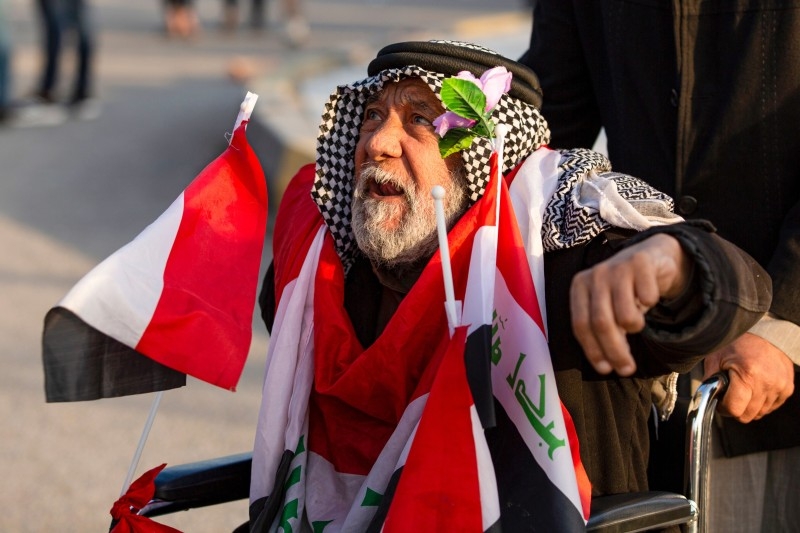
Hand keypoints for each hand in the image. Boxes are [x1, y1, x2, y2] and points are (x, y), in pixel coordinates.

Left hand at [570, 234, 689, 375]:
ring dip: (634, 328)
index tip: (606, 369)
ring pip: (625, 315)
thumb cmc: (624, 289)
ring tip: (637, 324)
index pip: (580, 325)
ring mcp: (617, 267)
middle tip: (627, 369)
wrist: (650, 256)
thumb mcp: (606, 306)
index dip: (593, 350)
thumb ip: (600, 330)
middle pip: (601, 323)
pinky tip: (649, 298)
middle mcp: (595, 275)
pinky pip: (648, 298)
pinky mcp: (641, 262)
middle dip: (615, 351)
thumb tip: (606, 366)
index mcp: (579, 287)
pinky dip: (651, 304)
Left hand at [703, 333, 794, 421]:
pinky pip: (770, 408)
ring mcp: (779, 386)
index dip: (723, 408)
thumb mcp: (716, 358)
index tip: (720, 401)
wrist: (766, 334)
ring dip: (749, 406)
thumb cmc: (738, 344)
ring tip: (744, 388)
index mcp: (747, 374)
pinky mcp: (787, 389)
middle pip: (747, 415)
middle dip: (736, 408)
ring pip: (759, 413)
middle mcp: (767, 383)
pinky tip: (755, 388)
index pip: (734, 409)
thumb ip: (710, 381)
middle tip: (730, 395)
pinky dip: (761, 402)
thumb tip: (706, 399)